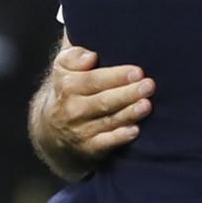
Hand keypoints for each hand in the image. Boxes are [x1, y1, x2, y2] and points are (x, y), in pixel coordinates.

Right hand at [33, 41, 153, 166]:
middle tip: (149, 86)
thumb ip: (74, 55)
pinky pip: (105, 143)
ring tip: (147, 105)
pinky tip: (135, 130)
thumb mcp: (63, 66)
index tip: (138, 71)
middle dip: (128, 93)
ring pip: (108, 121)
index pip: (93, 80)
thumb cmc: (69, 87)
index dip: (116, 76)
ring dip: (129, 114)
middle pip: (103, 100)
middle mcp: (72, 108)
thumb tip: (90, 57)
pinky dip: (119, 137)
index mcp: (67, 85)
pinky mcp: (89, 147)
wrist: (52, 126)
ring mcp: (80, 130)